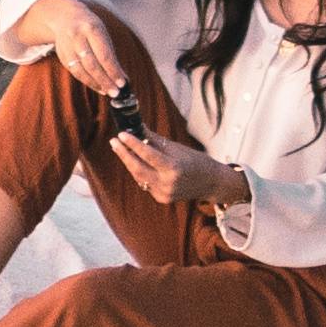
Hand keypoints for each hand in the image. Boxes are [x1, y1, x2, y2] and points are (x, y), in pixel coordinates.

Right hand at [38, 0, 131, 102]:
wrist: (64, 16)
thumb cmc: (89, 26)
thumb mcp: (102, 33)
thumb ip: (111, 54)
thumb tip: (122, 77)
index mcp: (91, 28)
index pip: (104, 54)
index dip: (113, 71)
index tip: (122, 83)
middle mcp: (77, 37)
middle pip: (92, 64)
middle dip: (105, 80)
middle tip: (116, 92)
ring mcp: (67, 46)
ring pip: (81, 71)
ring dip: (96, 84)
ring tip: (108, 91)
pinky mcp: (62, 55)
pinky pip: (75, 72)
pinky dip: (87, 81)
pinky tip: (98, 87)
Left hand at [109, 115, 238, 209]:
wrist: (211, 183)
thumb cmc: (195, 161)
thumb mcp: (177, 148)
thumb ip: (155, 140)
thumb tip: (137, 127)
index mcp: (173, 169)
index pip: (148, 155)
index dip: (133, 144)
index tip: (121, 134)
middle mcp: (167, 184)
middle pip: (138, 169)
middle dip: (124, 154)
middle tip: (114, 141)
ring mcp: (164, 194)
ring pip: (139, 177)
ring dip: (129, 162)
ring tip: (120, 148)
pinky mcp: (162, 199)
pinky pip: (145, 183)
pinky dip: (139, 172)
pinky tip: (134, 162)